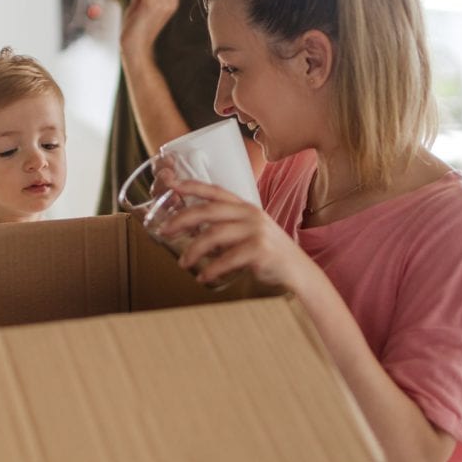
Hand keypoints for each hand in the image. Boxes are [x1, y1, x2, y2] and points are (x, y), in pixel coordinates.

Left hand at [158, 179, 303, 288]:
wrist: (296, 270)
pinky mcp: (259, 250)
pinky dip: (211, 269)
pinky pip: (227, 259)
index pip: (215, 190)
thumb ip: (225, 227)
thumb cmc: (267, 252)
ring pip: (213, 236)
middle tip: (164, 231)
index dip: (192, 186)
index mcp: (245, 207)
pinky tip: (203, 277)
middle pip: (208, 211)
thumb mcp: (248, 231)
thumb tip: (191, 232)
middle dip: (181, 220)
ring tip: (183, 263)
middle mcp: (250, 214)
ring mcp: (256, 231)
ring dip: (193, 250)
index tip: (171, 184)